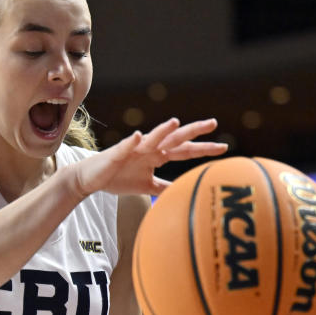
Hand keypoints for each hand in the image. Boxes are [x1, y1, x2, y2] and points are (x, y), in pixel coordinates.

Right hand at [72, 118, 227, 196]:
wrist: (91, 178)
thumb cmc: (118, 179)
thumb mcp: (147, 186)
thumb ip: (164, 187)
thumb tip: (182, 192)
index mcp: (157, 155)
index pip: (184, 150)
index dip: (203, 149)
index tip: (223, 148)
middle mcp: (149, 148)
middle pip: (175, 139)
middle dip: (193, 131)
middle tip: (213, 123)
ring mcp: (133, 149)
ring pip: (152, 138)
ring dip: (163, 130)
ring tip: (176, 122)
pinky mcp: (117, 153)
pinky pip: (125, 146)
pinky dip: (132, 142)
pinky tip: (138, 136)